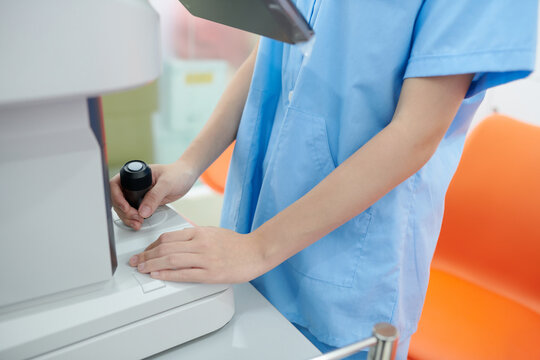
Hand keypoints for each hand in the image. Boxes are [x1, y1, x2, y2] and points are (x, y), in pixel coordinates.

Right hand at [110, 161, 196, 229]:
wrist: (187, 177)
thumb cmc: (178, 173)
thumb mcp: (166, 184)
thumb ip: (155, 196)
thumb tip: (143, 211)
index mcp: (135, 174)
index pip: (116, 185)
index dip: (117, 198)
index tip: (126, 208)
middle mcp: (134, 183)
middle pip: (118, 199)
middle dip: (123, 211)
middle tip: (135, 218)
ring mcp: (138, 193)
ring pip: (124, 207)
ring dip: (127, 217)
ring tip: (137, 223)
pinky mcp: (144, 201)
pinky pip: (134, 211)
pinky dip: (134, 218)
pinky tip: (139, 222)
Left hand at [129, 227, 268, 282]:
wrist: (257, 251)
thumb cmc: (237, 244)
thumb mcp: (213, 233)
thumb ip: (195, 237)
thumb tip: (176, 244)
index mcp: (199, 232)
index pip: (168, 237)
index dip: (151, 246)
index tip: (144, 252)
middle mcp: (200, 243)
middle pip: (165, 248)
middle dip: (146, 256)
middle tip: (136, 262)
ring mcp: (205, 258)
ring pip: (171, 260)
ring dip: (152, 265)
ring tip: (142, 269)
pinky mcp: (211, 273)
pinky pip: (184, 274)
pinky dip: (167, 274)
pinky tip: (158, 275)